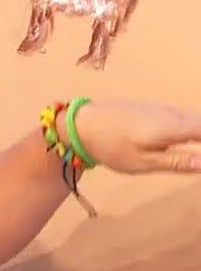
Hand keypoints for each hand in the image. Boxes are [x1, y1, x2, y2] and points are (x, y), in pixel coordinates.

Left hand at [66, 101, 200, 173]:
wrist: (81, 124)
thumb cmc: (112, 146)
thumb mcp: (144, 161)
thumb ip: (178, 161)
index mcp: (175, 126)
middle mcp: (173, 114)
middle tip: (196, 160)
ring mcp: (163, 109)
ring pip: (194, 119)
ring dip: (199, 133)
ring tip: (193, 152)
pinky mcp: (154, 110)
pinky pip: (184, 117)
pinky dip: (193, 127)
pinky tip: (190, 140)